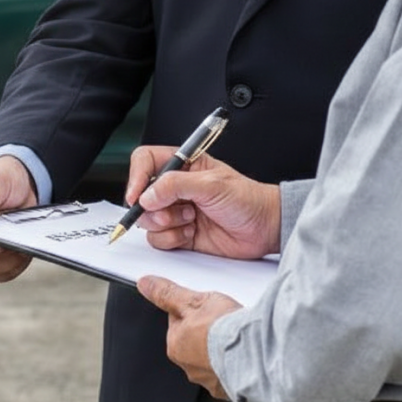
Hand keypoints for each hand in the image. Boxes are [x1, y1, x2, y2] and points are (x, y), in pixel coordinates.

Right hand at [125, 145, 280, 259]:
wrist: (265, 229)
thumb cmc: (248, 199)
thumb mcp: (212, 185)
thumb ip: (176, 185)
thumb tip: (147, 195)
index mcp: (182, 165)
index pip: (144, 162)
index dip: (136, 177)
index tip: (137, 196)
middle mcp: (174, 187)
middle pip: (140, 196)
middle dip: (155, 208)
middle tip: (178, 210)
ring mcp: (174, 211)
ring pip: (147, 220)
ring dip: (167, 224)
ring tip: (191, 220)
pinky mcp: (178, 233)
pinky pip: (158, 239)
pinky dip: (172, 239)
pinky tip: (192, 233)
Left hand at [137, 276, 240, 399]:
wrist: (256, 355)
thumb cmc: (224, 330)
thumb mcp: (193, 301)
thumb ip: (167, 294)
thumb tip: (146, 285)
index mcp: (176, 347)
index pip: (178, 323)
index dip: (193, 310)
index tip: (205, 307)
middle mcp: (189, 368)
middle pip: (195, 342)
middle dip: (207, 332)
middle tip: (224, 321)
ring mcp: (211, 381)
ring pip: (213, 359)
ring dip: (222, 349)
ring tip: (237, 337)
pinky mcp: (232, 391)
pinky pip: (232, 374)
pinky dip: (237, 365)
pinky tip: (246, 353)